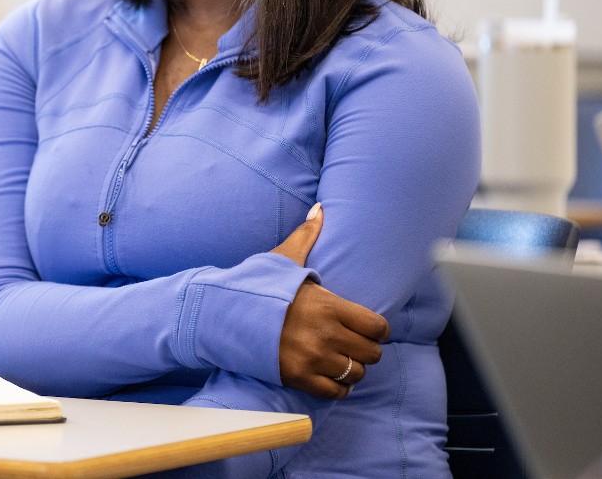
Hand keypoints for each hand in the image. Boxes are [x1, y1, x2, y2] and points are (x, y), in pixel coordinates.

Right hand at [272, 204, 390, 398]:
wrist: (224, 315)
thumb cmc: (257, 287)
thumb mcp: (283, 258)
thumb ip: (307, 235)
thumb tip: (320, 208)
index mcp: (328, 305)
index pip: (377, 327)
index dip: (377, 329)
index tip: (367, 328)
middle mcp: (326, 335)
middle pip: (371, 354)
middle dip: (366, 349)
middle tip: (354, 344)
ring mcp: (313, 358)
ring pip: (356, 374)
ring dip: (352, 368)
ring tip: (341, 360)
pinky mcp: (299, 377)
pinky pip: (335, 392)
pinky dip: (338, 387)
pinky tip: (331, 376)